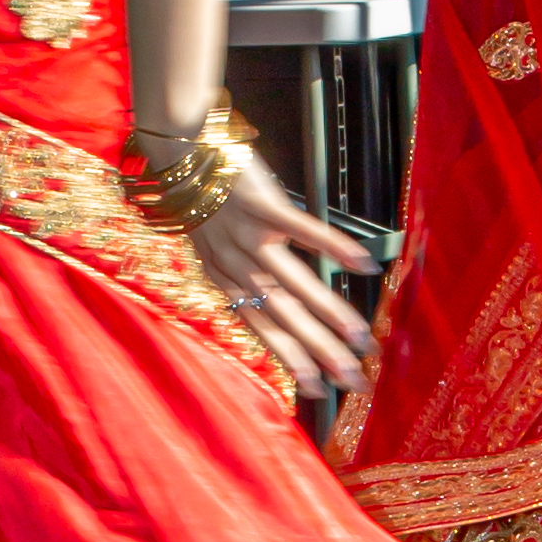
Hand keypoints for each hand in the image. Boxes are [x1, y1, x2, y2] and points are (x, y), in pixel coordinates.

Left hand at [186, 153, 371, 393]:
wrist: (179, 150)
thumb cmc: (203, 197)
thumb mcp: (213, 244)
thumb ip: (243, 273)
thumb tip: (282, 300)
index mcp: (224, 279)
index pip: (264, 330)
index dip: (293, 361)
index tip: (321, 391)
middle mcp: (236, 265)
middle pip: (283, 317)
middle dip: (320, 353)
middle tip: (355, 381)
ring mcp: (249, 236)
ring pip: (293, 284)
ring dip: (329, 314)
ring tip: (361, 339)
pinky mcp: (263, 204)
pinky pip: (303, 230)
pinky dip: (333, 248)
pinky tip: (363, 266)